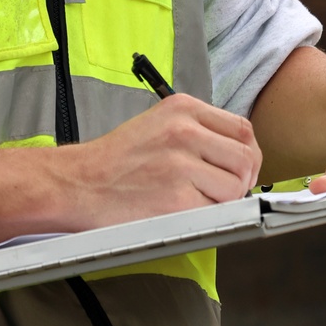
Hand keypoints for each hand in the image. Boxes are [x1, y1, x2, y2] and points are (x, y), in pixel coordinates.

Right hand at [71, 93, 262, 226]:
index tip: (239, 171)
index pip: (242, 129)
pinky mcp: (178, 198)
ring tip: (195, 201)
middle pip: (246, 158)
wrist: (77, 183)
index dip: (248, 155)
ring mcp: (181, 164)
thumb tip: (239, 158)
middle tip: (223, 193)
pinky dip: (205, 218)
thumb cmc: (114, 161)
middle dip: (241, 181)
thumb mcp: (157, 125)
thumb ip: (198, 132)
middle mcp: (185, 131)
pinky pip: (215, 212)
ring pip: (235, 187)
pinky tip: (180, 211)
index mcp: (182, 107)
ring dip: (223, 201)